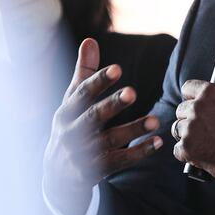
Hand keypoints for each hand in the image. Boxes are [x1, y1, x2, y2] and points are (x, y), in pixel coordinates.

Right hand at [43, 38, 162, 214]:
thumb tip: (89, 40)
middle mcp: (72, 131)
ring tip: (155, 120)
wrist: (56, 175)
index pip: (83, 93)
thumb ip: (84, 71)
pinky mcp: (96, 170)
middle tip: (134, 92)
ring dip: (133, 130)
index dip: (99, 80)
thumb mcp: (73, 100)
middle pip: (93, 116)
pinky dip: (138, 152)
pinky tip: (157, 142)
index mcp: (67, 110)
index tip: (118, 68)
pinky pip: (119, 161)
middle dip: (113, 104)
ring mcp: (83, 153)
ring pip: (109, 140)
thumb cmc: (71, 125)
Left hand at [173, 80, 214, 187]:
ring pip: (178, 129)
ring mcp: (191, 129)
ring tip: (206, 143)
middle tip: (204, 129)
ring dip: (189, 136)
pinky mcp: (188, 150)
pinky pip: (178, 150)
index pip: (188, 88)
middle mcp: (198, 108)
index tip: (194, 104)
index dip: (192, 97)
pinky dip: (188, 154)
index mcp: (210, 93)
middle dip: (191, 119)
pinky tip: (203, 154)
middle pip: (181, 110)